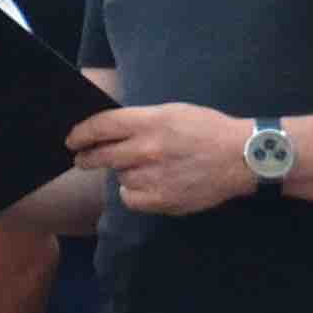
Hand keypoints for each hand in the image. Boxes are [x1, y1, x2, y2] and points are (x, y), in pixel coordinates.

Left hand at [70, 99, 264, 216]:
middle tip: (83, 159)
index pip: (101, 126)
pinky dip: (134, 193)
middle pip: (100, 156)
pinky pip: (130, 198)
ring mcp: (153, 176)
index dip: (81, 133)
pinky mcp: (161, 200)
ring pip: (119, 178)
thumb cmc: (207, 130)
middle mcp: (147, 149)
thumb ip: (139, 121)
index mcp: (149, 122)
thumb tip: (108, 130)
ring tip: (147, 168)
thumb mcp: (172, 112)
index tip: (72, 140)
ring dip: (124, 173)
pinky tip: (152, 184)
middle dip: (87, 158)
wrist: (240, 157)